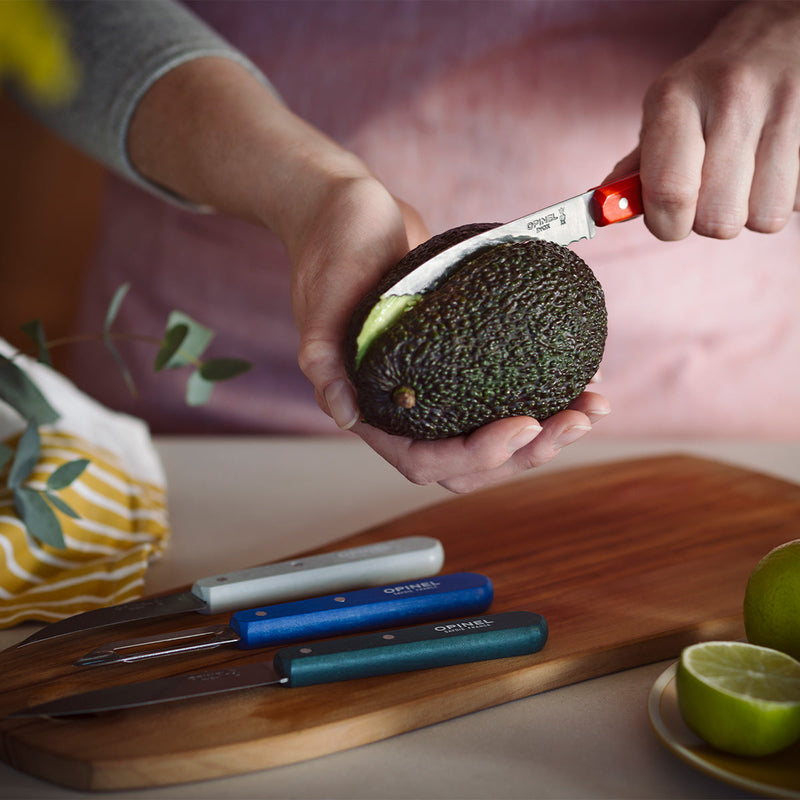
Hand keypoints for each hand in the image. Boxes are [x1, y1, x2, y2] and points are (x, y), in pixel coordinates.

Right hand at [290, 173, 609, 493]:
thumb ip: (323, 358)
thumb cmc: (331, 248)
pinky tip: (583, 378)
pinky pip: (504, 393)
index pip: (423, 460)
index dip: (478, 455)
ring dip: (548, 431)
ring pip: (494, 435)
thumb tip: (343, 416)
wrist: (352, 211)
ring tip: (594, 405)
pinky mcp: (461, 360)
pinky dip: (545, 394)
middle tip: (578, 420)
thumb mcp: (321, 299)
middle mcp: (407, 407)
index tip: (526, 422)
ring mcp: (437, 386)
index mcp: (371, 407)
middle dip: (528, 452)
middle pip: (470, 461)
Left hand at [608, 0, 799, 240]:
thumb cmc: (714, 83)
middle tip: (714, 189)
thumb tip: (604, 211)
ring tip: (749, 173)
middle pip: (717, 219)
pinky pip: (797, 203)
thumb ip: (637, 167)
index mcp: (677, 98)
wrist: (782, 30)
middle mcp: (732, 98)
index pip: (669, 195)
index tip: (670, 219)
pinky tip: (777, 163)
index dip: (667, 225)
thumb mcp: (667, 110)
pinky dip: (786, 195)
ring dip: (753, 209)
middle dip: (711, 218)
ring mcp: (787, 107)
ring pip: (764, 218)